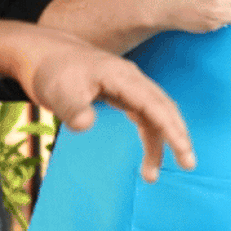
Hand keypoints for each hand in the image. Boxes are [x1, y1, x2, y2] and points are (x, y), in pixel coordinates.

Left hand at [0, 19, 193, 180]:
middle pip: (165, 110)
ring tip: (151, 175)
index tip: (184, 151)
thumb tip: (85, 126)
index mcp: (123, 77)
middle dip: (178, 137)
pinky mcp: (122, 95)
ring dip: (160, 143)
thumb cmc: (51, 71)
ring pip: (156, 116)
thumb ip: (73, 109)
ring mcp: (129, 88)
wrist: (42, 55)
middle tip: (188, 165)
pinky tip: (148, 155)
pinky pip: (145, 117)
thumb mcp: (58, 91)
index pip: (156, 105)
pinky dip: (150, 136)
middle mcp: (133, 81)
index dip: (172, 128)